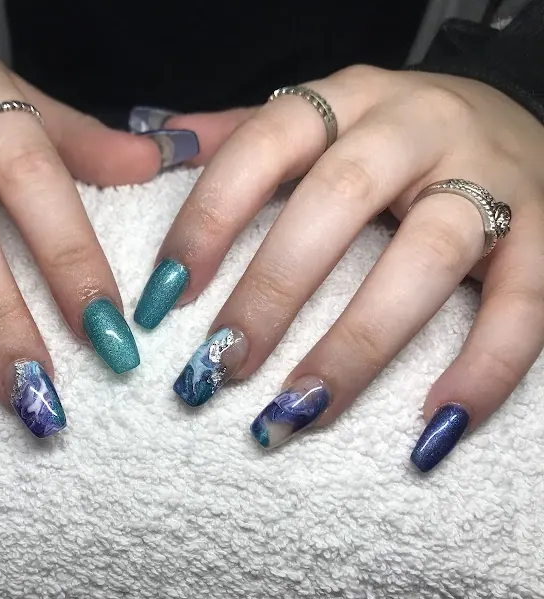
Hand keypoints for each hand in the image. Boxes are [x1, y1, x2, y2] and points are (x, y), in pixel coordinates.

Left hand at [137, 65, 543, 471]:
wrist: (516, 115)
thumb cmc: (394, 134)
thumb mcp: (322, 115)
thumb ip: (245, 134)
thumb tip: (160, 146)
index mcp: (347, 100)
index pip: (264, 146)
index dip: (208, 219)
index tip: (164, 297)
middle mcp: (417, 127)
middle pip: (341, 199)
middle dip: (274, 288)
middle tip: (220, 365)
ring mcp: (490, 178)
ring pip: (427, 257)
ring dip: (358, 343)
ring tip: (298, 410)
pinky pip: (523, 305)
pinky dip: (482, 369)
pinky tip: (431, 428)